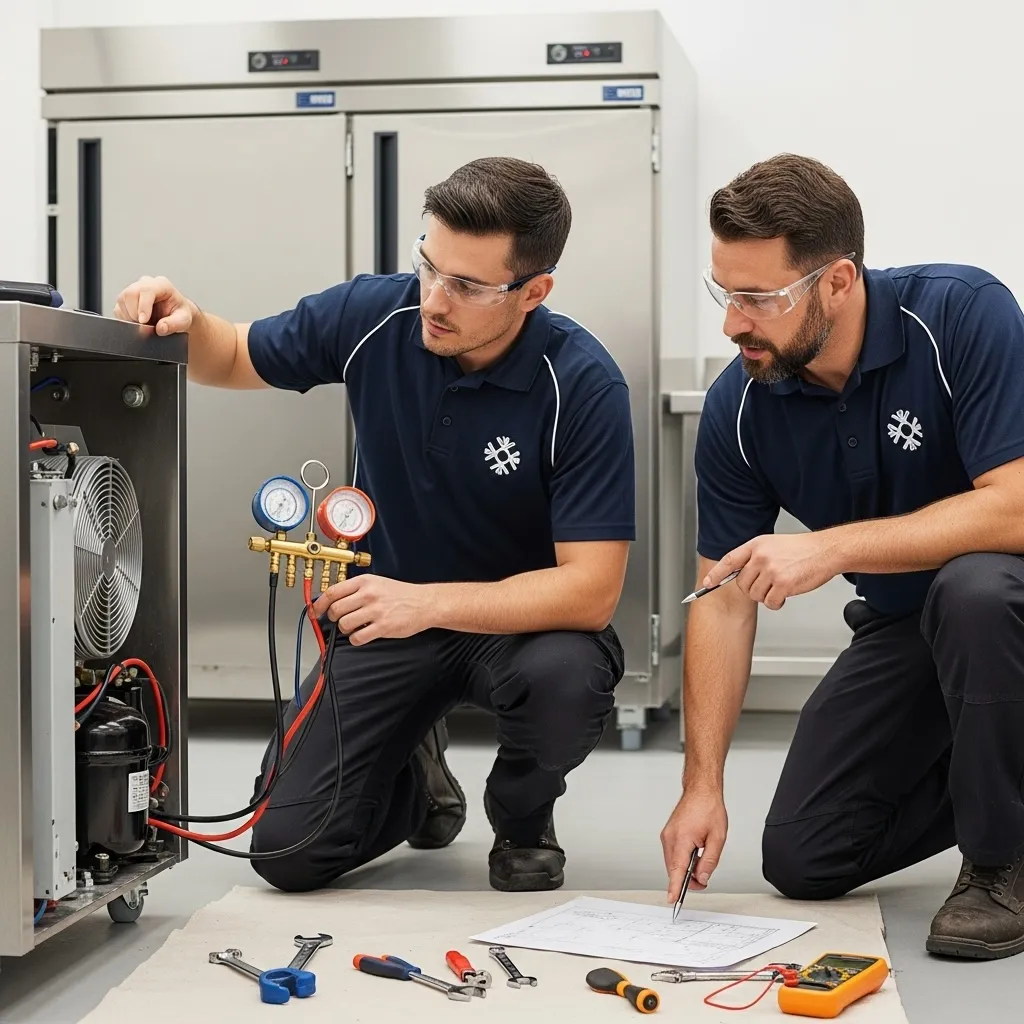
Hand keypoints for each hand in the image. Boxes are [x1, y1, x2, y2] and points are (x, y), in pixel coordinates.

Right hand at [112, 276, 194, 336]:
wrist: (175, 315)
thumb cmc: (180, 313)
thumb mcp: (184, 320)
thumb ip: (174, 324)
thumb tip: (160, 328)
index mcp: (161, 284)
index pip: (146, 290)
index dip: (142, 306)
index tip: (143, 321)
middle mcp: (146, 284)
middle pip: (130, 293)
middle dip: (134, 313)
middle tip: (145, 325)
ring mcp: (134, 290)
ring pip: (122, 300)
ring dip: (130, 317)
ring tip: (145, 324)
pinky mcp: (125, 300)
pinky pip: (118, 308)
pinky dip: (125, 319)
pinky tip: (138, 322)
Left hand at [312, 574, 433, 645]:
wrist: (424, 603)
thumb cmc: (400, 594)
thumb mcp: (377, 583)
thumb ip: (356, 589)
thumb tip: (332, 600)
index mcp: (365, 582)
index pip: (333, 591)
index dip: (320, 603)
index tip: (317, 611)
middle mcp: (368, 594)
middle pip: (336, 609)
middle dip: (334, 618)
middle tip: (339, 620)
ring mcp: (375, 611)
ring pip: (344, 624)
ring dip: (345, 629)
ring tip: (354, 627)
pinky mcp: (383, 627)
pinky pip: (358, 637)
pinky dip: (356, 639)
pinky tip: (362, 635)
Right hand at [660, 787, 727, 901]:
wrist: (701, 790)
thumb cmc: (709, 808)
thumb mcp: (717, 838)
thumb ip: (710, 861)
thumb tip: (702, 877)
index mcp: (682, 839)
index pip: (677, 870)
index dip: (675, 887)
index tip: (673, 899)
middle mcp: (670, 837)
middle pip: (674, 869)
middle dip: (687, 879)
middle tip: (703, 880)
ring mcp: (667, 835)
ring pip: (672, 862)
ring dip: (684, 869)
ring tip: (701, 861)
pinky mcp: (667, 834)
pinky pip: (672, 854)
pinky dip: (681, 860)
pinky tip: (693, 854)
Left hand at [703, 531, 841, 610]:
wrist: (826, 551)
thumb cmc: (802, 549)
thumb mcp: (772, 545)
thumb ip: (755, 557)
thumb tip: (739, 574)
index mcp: (756, 545)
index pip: (729, 560)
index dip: (716, 573)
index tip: (707, 583)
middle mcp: (761, 557)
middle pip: (742, 584)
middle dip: (753, 589)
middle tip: (768, 585)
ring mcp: (771, 570)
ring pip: (755, 595)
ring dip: (766, 596)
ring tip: (780, 586)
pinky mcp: (783, 583)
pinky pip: (770, 603)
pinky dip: (777, 603)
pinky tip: (786, 594)